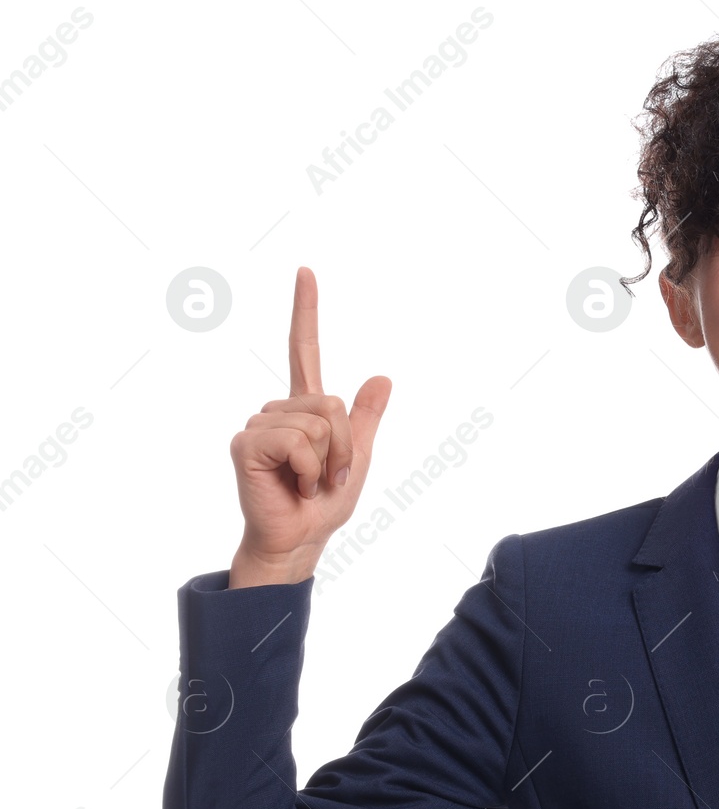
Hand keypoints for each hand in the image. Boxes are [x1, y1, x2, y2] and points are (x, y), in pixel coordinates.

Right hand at [228, 267, 391, 584]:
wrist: (301, 537)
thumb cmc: (324, 501)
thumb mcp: (358, 456)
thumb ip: (365, 418)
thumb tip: (382, 376)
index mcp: (306, 408)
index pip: (304, 349)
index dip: (306, 310)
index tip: (306, 271)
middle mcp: (279, 409)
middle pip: (331, 404)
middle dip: (344, 446)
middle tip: (327, 476)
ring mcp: (260, 425)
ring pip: (318, 423)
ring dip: (327, 461)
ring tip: (309, 482)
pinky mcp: (246, 443)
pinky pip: (297, 443)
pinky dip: (308, 470)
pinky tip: (293, 486)